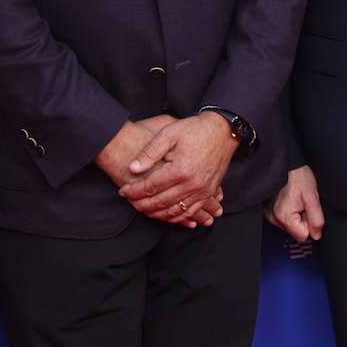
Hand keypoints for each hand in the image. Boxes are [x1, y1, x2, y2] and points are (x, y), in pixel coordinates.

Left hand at [118, 112, 238, 228]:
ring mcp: (202, 191)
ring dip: (157, 214)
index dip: (134, 191)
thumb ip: (149, 153)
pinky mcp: (209, 192)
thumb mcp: (168, 133)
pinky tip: (166, 215)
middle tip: (130, 202)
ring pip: (174, 212)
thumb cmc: (194, 129)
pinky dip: (176, 217)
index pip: (150, 187)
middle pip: (160, 203)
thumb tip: (132, 169)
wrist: (222, 130)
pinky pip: (190, 212)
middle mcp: (192, 184)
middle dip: (141, 205)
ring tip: (144, 209)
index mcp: (180, 170)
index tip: (123, 191)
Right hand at [265, 165, 324, 241]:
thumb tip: (317, 235)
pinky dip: (290, 211)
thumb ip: (317, 220)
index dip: (310, 223)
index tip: (308, 209)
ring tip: (296, 199)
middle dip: (302, 219)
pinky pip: (284, 218)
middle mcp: (273, 218)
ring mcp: (270, 214)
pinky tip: (290, 200)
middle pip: (296, 231)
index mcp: (284, 217)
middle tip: (303, 203)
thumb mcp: (313, 198)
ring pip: (291, 225)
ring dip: (296, 215)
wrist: (289, 165)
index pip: (303, 236)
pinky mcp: (269, 210)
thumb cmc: (299, 177)